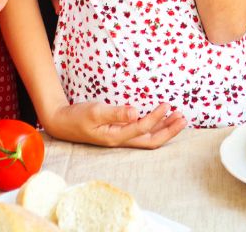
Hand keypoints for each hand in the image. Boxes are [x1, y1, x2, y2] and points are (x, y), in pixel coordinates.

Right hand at [42, 99, 187, 149]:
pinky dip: (154, 126)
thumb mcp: (94, 112)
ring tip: (178, 118)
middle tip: (184, 118)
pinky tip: (159, 119)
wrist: (62, 122)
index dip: (156, 118)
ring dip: (164, 129)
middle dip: (169, 131)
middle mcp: (121, 140)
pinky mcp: (118, 133)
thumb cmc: (77, 117)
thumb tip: (134, 112)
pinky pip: (141, 133)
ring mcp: (120, 138)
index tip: (167, 104)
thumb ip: (114, 112)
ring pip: (147, 138)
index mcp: (116, 137)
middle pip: (150, 141)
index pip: (141, 129)